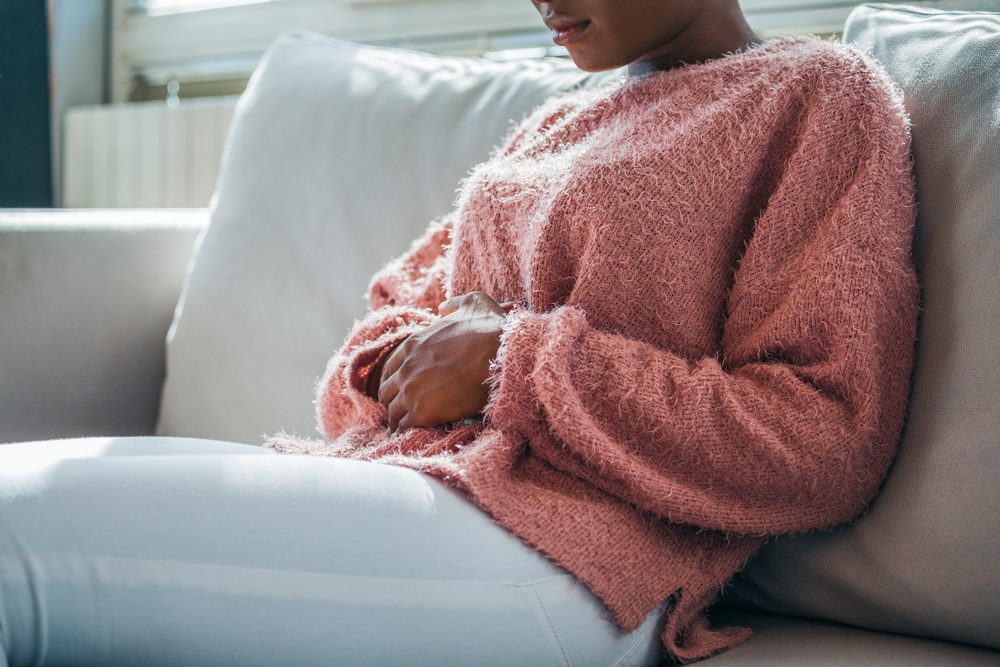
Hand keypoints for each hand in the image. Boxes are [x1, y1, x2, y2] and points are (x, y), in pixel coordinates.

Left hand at [377, 292, 512, 432]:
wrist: (503, 357)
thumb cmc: (492, 330)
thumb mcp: (473, 303)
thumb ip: (454, 305)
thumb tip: (444, 308)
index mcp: (413, 344)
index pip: (390, 367)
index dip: (395, 379)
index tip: (401, 388)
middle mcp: (407, 368)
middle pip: (386, 391)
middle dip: (393, 400)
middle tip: (402, 409)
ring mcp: (412, 391)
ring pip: (392, 411)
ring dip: (398, 418)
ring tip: (404, 427)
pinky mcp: (423, 412)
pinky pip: (404, 426)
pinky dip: (406, 430)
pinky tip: (412, 434)